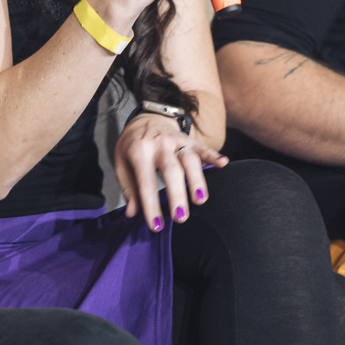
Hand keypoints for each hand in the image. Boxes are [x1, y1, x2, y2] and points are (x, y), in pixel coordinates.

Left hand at [115, 110, 226, 231]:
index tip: (156, 226)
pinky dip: (213, 155)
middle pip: (171, 170)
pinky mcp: (188, 139)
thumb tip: (133, 213)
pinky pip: (202, 147)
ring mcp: (176, 140)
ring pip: (189, 159)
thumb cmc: (132, 146)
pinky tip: (223, 164)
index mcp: (139, 151)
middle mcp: (159, 144)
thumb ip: (129, 188)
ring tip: (200, 200)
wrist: (144, 118)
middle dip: (177, 194)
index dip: (151, 205)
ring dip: (197, 180)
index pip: (146, 182)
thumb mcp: (121, 163)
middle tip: (180, 217)